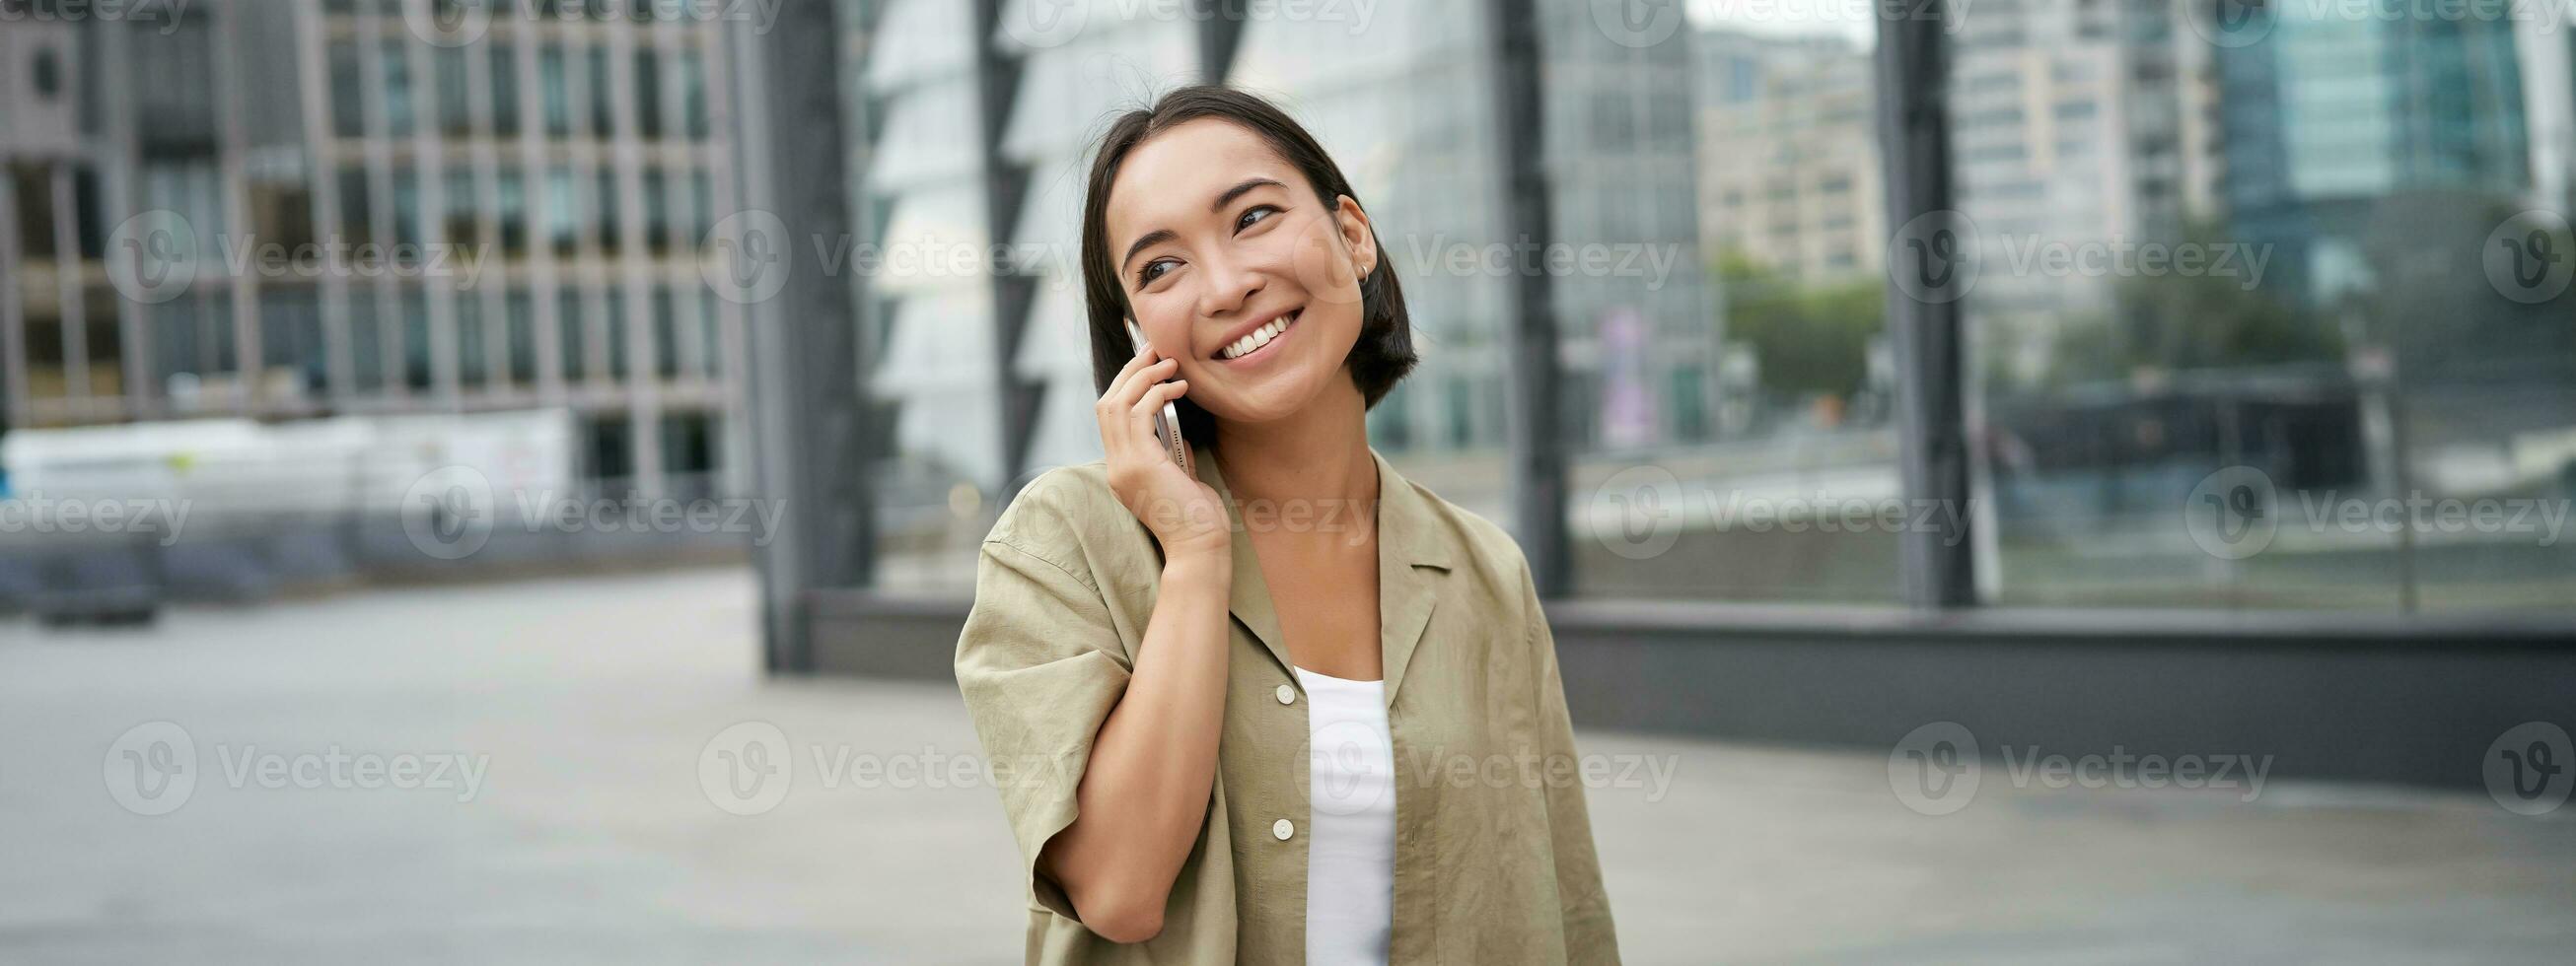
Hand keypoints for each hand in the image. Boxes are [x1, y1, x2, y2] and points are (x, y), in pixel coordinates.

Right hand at [1096, 341, 1228, 559]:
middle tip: (1155, 349)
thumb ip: (1171, 450)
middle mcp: (1116, 466)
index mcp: (1122, 470)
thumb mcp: (1180, 476)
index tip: (1148, 363)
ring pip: (1118, 403)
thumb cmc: (1198, 518)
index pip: (1111, 416)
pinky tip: (1177, 388)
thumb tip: (1174, 424)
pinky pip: (1139, 414)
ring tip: (1169, 362)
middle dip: (1131, 371)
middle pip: (1108, 403)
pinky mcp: (1139, 464)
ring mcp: (1123, 466)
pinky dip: (1156, 394)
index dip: (1126, 384)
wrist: (1200, 547)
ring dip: (1144, 377)